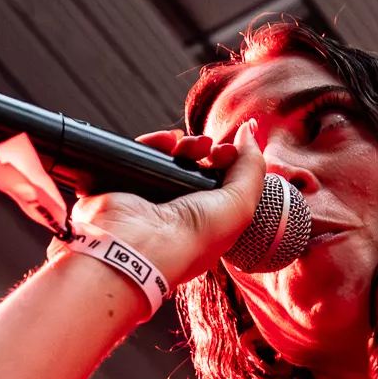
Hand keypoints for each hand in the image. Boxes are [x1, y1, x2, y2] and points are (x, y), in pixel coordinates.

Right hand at [66, 122, 266, 286]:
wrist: (139, 246)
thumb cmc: (190, 238)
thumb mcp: (240, 205)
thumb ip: (252, 167)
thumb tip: (249, 132)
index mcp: (207, 225)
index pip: (221, 186)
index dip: (229, 164)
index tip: (228, 153)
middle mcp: (180, 214)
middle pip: (197, 169)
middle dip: (206, 150)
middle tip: (208, 147)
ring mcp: (151, 201)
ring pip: (170, 160)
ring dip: (183, 145)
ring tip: (186, 144)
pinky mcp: (125, 188)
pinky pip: (140, 155)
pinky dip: (153, 143)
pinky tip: (164, 141)